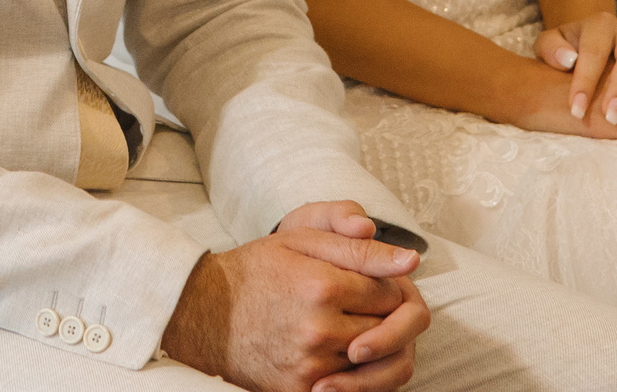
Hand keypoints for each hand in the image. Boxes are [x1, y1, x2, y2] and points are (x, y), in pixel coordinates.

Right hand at [160, 215, 427, 391]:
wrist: (205, 313)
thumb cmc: (257, 269)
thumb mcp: (303, 241)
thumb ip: (360, 250)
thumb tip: (411, 261)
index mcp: (323, 286)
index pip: (391, 293)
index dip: (384, 285)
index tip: (363, 282)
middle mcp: (319, 330)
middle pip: (386, 329)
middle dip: (379, 316)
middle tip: (353, 304)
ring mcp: (310, 366)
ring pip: (373, 362)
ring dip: (367, 344)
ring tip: (342, 325)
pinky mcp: (300, 391)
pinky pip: (350, 386)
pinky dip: (349, 371)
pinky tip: (330, 349)